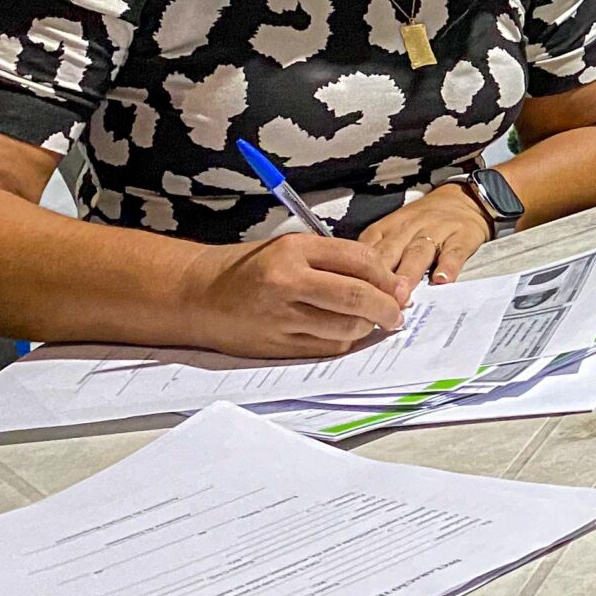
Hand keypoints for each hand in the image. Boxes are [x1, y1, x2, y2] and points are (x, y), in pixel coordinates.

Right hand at [187, 230, 410, 357]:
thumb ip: (334, 260)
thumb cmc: (249, 268)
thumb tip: (384, 280)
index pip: (359, 260)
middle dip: (387, 307)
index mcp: (294, 250)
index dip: (386, 276)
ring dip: (367, 327)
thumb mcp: (290, 248)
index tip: (397, 286)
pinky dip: (344, 341)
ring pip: (346, 327)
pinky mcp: (276, 344)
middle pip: (357, 296)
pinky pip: (327, 347)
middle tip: (397, 312)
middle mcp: (288, 281)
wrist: (198, 295)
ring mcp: (281, 316)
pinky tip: (345, 333)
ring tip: (371, 322)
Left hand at [356, 184, 491, 298]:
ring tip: (403, 294)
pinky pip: (454, 251)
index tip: (355, 293)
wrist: (464, 199)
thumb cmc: (424, 222)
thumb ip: (378, 254)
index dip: (359, 271)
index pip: (368, 248)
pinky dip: (448, 265)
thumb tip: (356, 285)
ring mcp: (436, 231)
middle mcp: (409, 228)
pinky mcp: (462, 236)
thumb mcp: (396, 230)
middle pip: (391, 252)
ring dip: (409, 273)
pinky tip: (443, 280)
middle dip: (381, 277)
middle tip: (376, 301)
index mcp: (388, 228)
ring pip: (418, 252)